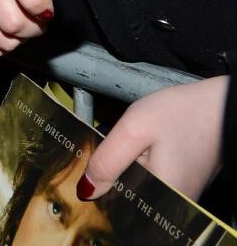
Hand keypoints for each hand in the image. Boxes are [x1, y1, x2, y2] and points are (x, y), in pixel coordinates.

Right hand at [0, 0, 50, 54]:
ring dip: (18, 40)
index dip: (40, 3)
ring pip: (1, 40)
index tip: (45, 10)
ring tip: (19, 26)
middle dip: (33, 30)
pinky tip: (2, 31)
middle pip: (12, 21)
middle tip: (35, 23)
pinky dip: (0, 46)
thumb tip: (52, 5)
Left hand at [81, 77, 227, 200]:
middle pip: (126, 195)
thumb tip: (86, 190)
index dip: (100, 179)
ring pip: (137, 187)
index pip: (115, 201)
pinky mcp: (182, 183)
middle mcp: (173, 203)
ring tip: (136, 143)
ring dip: (126, 167)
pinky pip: (151, 180)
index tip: (99, 156)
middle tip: (123, 143)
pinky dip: (140, 164)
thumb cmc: (184, 112)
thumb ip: (108, 160)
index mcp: (160, 196)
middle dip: (113, 171)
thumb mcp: (135, 128)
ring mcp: (180, 194)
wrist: (222, 104)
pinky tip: (144, 147)